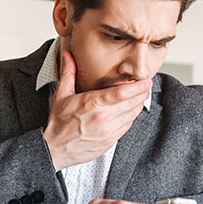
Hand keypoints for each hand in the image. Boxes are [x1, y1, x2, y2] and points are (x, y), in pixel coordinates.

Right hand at [42, 50, 150, 171]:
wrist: (55, 149)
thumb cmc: (59, 122)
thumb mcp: (61, 95)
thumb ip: (68, 72)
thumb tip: (68, 54)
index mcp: (91, 104)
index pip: (121, 93)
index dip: (137, 86)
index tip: (145, 80)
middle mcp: (102, 118)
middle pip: (131, 103)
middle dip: (142, 93)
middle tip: (146, 85)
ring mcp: (107, 131)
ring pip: (132, 115)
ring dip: (139, 104)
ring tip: (141, 95)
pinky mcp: (110, 141)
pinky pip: (127, 126)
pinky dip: (132, 116)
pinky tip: (131, 110)